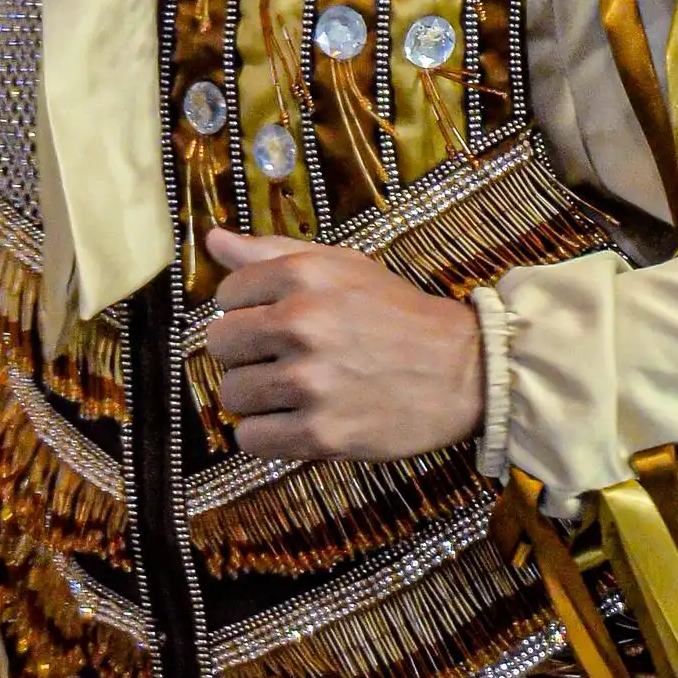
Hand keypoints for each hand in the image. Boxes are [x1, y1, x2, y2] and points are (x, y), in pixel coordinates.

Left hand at [200, 229, 482, 466]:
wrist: (465, 371)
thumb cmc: (399, 315)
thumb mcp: (344, 267)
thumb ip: (274, 252)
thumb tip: (213, 238)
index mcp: (304, 276)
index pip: (225, 295)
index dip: (246, 311)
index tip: (275, 322)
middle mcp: (302, 324)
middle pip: (220, 346)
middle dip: (245, 354)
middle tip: (281, 359)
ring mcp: (311, 382)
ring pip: (231, 395)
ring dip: (255, 397)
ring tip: (292, 392)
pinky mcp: (321, 434)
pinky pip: (251, 440)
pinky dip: (267, 435)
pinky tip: (295, 421)